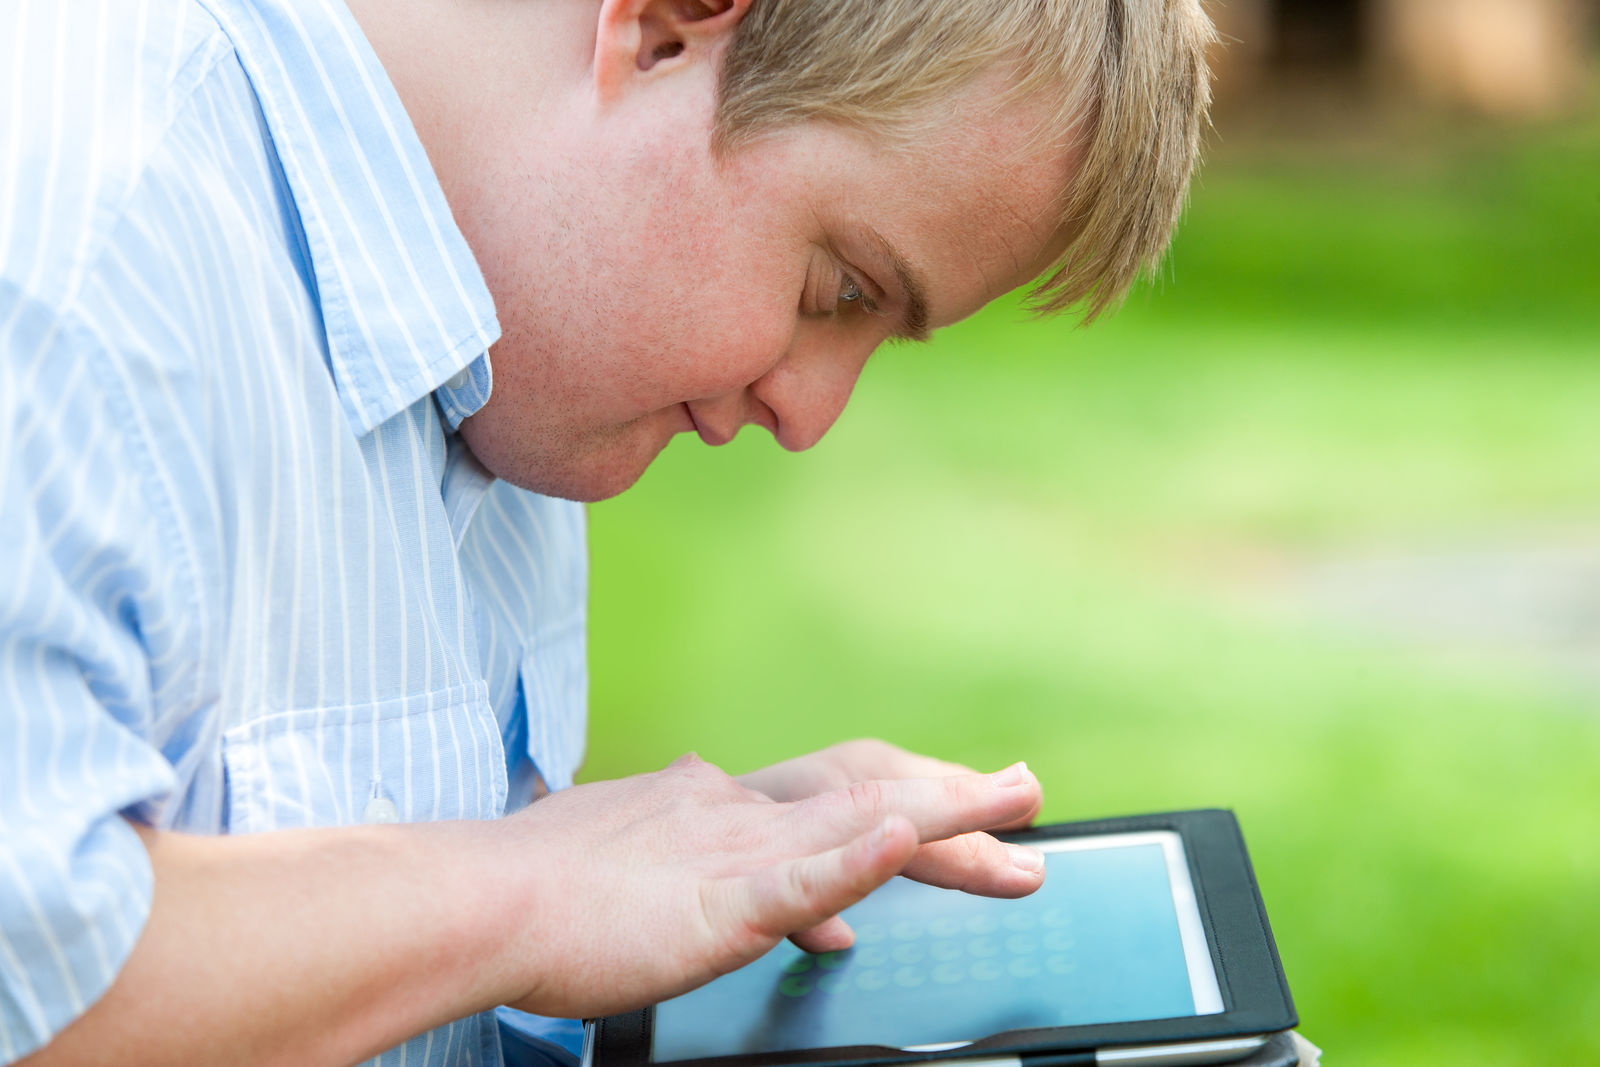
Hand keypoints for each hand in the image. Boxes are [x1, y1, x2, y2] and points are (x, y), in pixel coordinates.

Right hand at [498, 751, 1040, 1018]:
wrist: (478, 901)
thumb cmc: (543, 901)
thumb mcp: (651, 886)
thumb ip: (730, 893)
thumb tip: (819, 920)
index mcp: (718, 807)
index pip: (834, 788)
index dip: (903, 791)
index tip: (958, 799)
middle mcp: (738, 812)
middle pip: (867, 790)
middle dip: (951, 796)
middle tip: (1021, 793)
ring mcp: (733, 852)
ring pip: (858, 818)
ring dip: (944, 813)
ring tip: (1011, 799)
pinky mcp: (719, 900)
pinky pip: (804, 875)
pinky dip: (861, 854)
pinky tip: (905, 833)